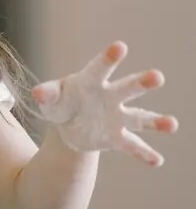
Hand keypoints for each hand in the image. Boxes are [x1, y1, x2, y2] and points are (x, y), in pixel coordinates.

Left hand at [32, 41, 177, 165]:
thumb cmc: (61, 103)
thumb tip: (37, 92)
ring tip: (171, 124)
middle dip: (142, 83)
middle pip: (128, 88)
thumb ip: (47, 93)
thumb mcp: (51, 98)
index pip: (100, 68)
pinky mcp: (117, 137)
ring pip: (139, 118)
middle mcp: (111, 96)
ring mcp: (117, 117)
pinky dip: (144, 153)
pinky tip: (157, 161)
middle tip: (158, 77)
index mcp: (92, 81)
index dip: (109, 58)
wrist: (69, 125)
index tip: (120, 46)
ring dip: (155, 121)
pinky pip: (132, 146)